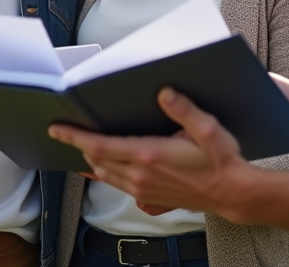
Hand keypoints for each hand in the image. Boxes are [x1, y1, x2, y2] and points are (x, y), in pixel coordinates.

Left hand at [50, 87, 251, 220]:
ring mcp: (143, 189)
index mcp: (150, 155)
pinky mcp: (149, 197)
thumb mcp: (208, 128)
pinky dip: (104, 173)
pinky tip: (103, 166)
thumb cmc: (220, 161)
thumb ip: (184, 109)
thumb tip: (165, 92)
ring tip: (80, 144)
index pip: (101, 145)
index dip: (75, 136)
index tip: (57, 128)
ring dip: (90, 159)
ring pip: (104, 174)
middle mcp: (141, 175)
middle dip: (79, 144)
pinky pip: (116, 185)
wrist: (231, 192)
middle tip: (65, 129)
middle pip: (97, 159)